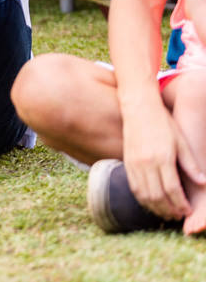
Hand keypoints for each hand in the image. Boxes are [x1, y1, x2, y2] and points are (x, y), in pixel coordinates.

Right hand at [121, 105, 204, 219]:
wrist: (138, 108)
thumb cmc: (163, 123)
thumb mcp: (181, 141)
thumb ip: (190, 163)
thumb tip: (203, 183)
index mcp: (163, 157)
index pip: (172, 189)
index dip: (181, 204)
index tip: (188, 211)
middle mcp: (146, 162)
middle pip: (157, 195)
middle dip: (169, 209)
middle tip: (179, 216)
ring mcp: (134, 163)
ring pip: (144, 194)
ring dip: (155, 208)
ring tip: (167, 213)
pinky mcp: (126, 163)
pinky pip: (134, 187)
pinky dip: (143, 199)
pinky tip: (151, 203)